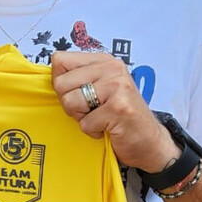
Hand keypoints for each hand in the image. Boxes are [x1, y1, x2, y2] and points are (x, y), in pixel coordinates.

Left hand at [50, 51, 179, 171]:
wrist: (150, 142)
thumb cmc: (120, 117)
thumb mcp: (101, 88)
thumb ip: (79, 78)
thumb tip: (51, 75)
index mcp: (104, 60)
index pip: (60, 59)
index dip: (61, 82)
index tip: (77, 94)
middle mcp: (111, 68)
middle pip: (60, 83)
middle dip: (70, 103)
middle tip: (90, 111)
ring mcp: (116, 86)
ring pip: (69, 102)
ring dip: (81, 118)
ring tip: (100, 119)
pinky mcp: (118, 107)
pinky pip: (84, 123)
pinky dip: (93, 132)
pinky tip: (108, 129)